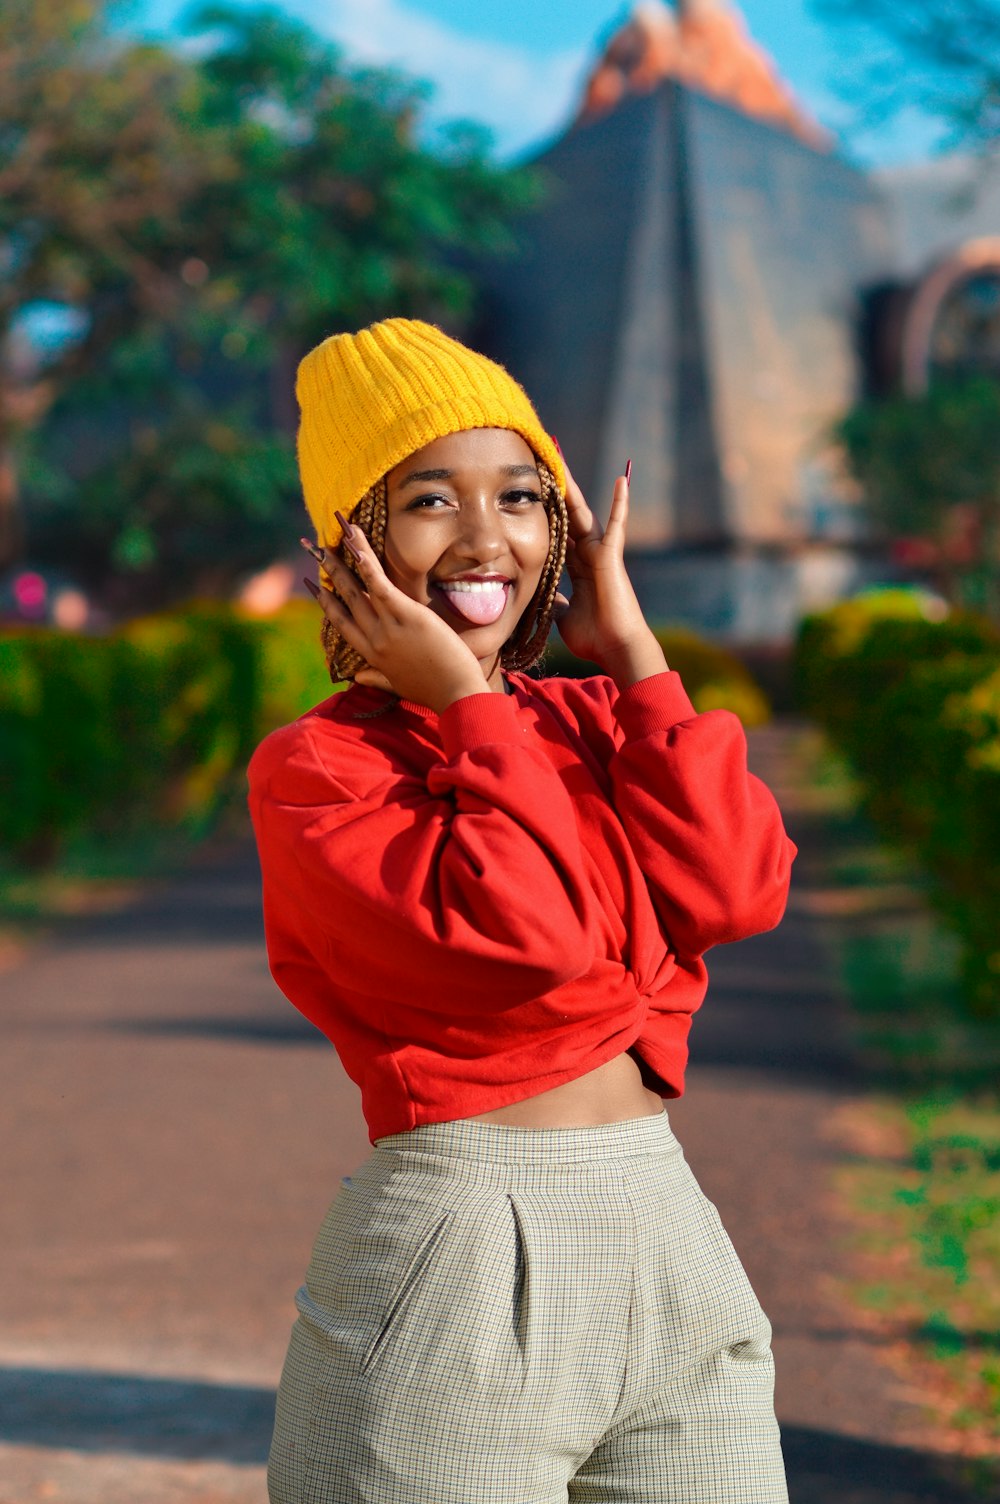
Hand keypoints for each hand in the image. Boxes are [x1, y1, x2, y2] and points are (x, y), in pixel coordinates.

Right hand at [303, 529, 489, 713]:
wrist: (457, 696)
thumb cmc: (434, 692)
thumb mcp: (399, 686)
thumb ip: (377, 678)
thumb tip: (357, 677)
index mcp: (372, 655)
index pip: (343, 623)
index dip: (327, 603)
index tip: (315, 587)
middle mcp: (375, 639)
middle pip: (347, 600)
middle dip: (330, 573)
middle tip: (316, 551)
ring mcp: (389, 627)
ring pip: (359, 589)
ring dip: (343, 561)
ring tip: (331, 540)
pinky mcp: (407, 616)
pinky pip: (380, 586)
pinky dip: (367, 565)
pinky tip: (356, 545)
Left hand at [556, 457, 667, 687]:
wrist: (614, 648)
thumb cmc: (593, 637)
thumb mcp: (562, 615)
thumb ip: (554, 601)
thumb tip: (541, 596)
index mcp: (576, 567)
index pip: (556, 534)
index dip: (543, 515)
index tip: (530, 497)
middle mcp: (588, 555)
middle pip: (566, 516)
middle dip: (553, 493)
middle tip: (540, 465)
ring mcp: (600, 553)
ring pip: (583, 513)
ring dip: (573, 488)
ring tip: (561, 460)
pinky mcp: (612, 555)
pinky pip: (616, 525)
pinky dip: (620, 503)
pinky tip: (621, 480)